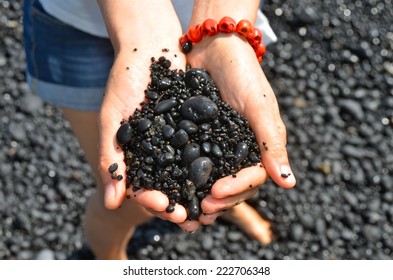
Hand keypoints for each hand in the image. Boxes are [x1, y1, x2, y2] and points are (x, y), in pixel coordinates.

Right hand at [97, 45, 197, 225]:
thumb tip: (111, 204)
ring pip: (190, 174)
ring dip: (200, 194)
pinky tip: (224, 179)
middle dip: (181, 204)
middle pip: (170, 186)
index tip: (167, 209)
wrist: (149, 48)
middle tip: (193, 220)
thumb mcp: (113, 119)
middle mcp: (160, 153)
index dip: (154, 201)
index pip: (144, 187)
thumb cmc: (124, 81)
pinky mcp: (198, 127)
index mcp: (137, 157)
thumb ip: (111, 159)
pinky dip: (214, 166)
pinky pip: (207, 150)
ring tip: (212, 209)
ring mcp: (180, 141)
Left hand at [186, 34, 295, 223]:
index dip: (236, 189)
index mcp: (260, 145)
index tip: (216, 195)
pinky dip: (188, 177)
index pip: (252, 177)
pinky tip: (175, 188)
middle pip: (234, 184)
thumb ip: (271, 142)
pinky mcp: (200, 138)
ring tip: (189, 208)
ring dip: (203, 195)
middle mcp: (241, 149)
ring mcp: (220, 146)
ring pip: (215, 179)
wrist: (215, 48)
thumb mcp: (258, 106)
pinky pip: (196, 162)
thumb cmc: (243, 74)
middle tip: (201, 209)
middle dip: (219, 199)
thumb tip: (289, 184)